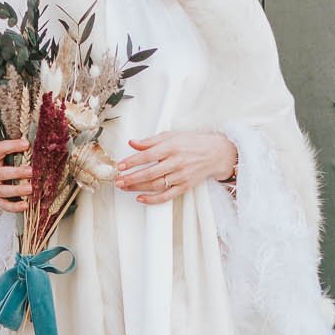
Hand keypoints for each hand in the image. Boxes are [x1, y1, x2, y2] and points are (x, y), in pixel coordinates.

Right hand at [0, 138, 31, 213]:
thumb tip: (37, 150)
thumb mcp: (3, 161)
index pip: (0, 149)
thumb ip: (16, 155)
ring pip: (2, 190)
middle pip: (1, 173)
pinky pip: (4, 205)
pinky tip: (25, 205)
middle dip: (17, 172)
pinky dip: (15, 206)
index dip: (12, 145)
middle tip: (32, 171)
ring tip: (31, 189)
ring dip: (17, 190)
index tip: (27, 144)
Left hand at [114, 132, 236, 204]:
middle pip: (149, 173)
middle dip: (131, 177)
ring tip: (124, 186)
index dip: (132, 161)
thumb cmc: (193, 142)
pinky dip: (152, 199)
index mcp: (172, 147)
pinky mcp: (185, 186)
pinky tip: (140, 198)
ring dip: (137, 187)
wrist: (216, 153)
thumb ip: (150, 141)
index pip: (147, 156)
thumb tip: (132, 143)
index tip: (120, 165)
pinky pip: (167, 196)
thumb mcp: (171, 135)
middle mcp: (176, 162)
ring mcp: (181, 176)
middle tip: (118, 180)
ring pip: (155, 185)